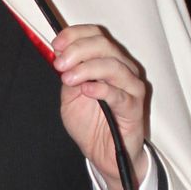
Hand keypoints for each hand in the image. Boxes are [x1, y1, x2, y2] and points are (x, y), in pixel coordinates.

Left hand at [51, 23, 149, 189]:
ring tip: (68, 78)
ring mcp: (131, 88)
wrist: (103, 154)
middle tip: (60, 63)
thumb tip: (60, 54)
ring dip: (87, 68)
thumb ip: (68, 75)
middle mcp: (123, 70)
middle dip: (78, 50)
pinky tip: (86, 89)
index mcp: (108, 61)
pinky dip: (101, 88)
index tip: (57, 44)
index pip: (96, 36)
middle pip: (104, 46)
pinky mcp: (134, 108)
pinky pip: (119, 94)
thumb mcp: (70, 96)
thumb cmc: (91, 124)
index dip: (75, 35)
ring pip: (113, 65)